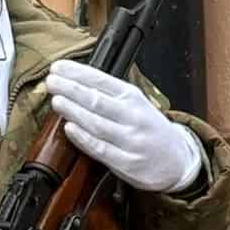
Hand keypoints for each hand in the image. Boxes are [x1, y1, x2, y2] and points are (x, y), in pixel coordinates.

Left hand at [46, 60, 203, 193]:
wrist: (178, 161)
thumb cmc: (151, 130)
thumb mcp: (138, 105)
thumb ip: (110, 96)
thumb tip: (74, 84)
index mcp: (134, 98)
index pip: (102, 80)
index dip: (77, 73)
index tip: (57, 67)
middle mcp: (134, 117)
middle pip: (97, 100)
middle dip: (71, 89)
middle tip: (52, 81)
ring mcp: (131, 140)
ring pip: (97, 123)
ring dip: (73, 111)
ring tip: (56, 101)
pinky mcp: (127, 162)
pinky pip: (101, 149)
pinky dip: (83, 138)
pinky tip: (69, 129)